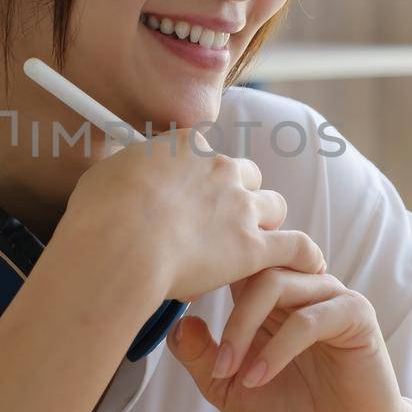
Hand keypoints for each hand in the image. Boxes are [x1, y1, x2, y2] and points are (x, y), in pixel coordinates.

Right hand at [61, 127, 324, 313]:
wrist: (120, 246)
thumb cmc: (101, 214)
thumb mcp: (102, 176)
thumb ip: (122, 172)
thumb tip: (117, 176)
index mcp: (183, 146)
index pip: (204, 146)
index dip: (199, 170)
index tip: (189, 185)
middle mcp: (219, 168)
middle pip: (247, 173)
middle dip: (239, 193)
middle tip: (221, 220)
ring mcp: (240, 207)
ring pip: (272, 205)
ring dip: (265, 220)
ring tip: (254, 242)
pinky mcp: (254, 246)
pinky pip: (296, 246)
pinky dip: (305, 256)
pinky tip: (310, 264)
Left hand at [165, 267, 411, 411]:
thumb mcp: (230, 389)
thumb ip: (202, 357)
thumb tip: (178, 323)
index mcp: (271, 296)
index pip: (237, 264)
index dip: (209, 283)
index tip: (190, 322)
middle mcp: (300, 286)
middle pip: (253, 270)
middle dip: (229, 320)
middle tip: (218, 367)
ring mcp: (329, 295)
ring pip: (277, 285)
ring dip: (246, 330)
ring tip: (236, 376)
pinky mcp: (354, 314)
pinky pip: (309, 318)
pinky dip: (278, 348)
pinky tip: (260, 377)